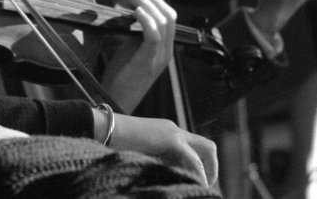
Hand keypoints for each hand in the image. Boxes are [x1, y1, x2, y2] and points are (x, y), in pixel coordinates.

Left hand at [101, 0, 175, 112]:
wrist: (116, 103)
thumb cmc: (120, 78)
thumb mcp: (131, 50)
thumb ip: (135, 34)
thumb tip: (129, 12)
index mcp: (164, 48)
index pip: (169, 16)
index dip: (153, 0)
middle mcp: (166, 52)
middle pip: (169, 15)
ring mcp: (159, 57)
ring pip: (163, 21)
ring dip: (144, 4)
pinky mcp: (147, 62)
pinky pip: (154, 35)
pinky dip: (145, 19)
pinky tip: (134, 12)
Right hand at [101, 112, 217, 186]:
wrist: (104, 129)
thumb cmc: (114, 145)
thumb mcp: (142, 155)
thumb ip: (159, 162)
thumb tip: (171, 178)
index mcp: (166, 133)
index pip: (194, 148)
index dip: (201, 166)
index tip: (197, 183)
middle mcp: (174, 130)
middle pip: (207, 146)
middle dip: (212, 168)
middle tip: (206, 186)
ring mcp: (173, 132)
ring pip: (204, 150)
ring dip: (208, 172)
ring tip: (203, 188)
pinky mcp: (171, 140)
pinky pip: (193, 159)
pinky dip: (199, 174)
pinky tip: (198, 184)